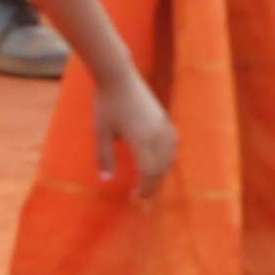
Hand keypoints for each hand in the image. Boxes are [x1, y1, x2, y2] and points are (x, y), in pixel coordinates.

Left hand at [78, 48, 177, 198]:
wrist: (118, 77)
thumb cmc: (106, 104)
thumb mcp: (102, 133)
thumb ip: (104, 157)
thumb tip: (105, 180)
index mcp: (141, 140)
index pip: (148, 173)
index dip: (144, 189)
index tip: (135, 198)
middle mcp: (157, 135)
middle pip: (161, 169)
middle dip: (153, 186)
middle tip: (142, 196)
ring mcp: (164, 126)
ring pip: (169, 158)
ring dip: (161, 173)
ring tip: (149, 182)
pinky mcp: (165, 119)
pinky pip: (173, 144)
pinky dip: (168, 157)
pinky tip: (161, 162)